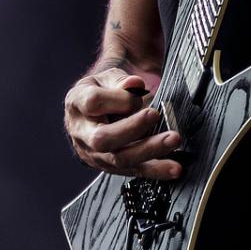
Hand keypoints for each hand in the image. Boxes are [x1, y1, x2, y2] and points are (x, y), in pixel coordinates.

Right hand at [64, 68, 181, 179]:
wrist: (94, 113)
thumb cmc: (101, 92)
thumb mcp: (107, 78)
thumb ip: (121, 81)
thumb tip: (135, 85)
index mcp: (77, 104)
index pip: (93, 102)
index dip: (118, 98)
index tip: (137, 92)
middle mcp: (82, 132)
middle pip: (102, 138)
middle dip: (132, 128)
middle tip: (155, 115)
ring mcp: (95, 153)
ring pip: (120, 158)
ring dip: (149, 150)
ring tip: (172, 140)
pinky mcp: (110, 166)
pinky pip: (133, 171)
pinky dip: (156, 170)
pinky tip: (173, 168)